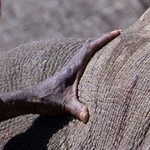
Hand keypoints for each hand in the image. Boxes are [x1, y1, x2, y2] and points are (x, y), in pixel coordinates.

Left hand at [0, 31, 117, 122]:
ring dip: (97, 45)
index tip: (117, 33)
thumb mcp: (65, 106)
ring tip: (110, 44)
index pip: (91, 48)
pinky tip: (96, 61)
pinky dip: (91, 55)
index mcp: (74, 67)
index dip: (105, 39)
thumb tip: (87, 117)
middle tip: (117, 35)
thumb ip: (77, 110)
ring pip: (85, 51)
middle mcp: (72, 65)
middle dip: (104, 39)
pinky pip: (83, 59)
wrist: (32, 99)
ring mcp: (70, 69)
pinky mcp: (68, 74)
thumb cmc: (48, 101)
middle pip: (89, 45)